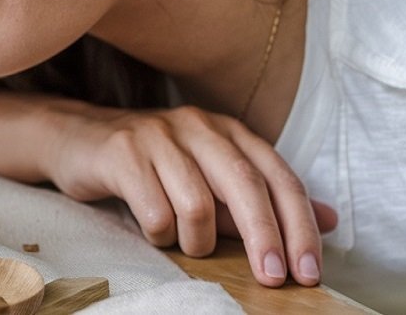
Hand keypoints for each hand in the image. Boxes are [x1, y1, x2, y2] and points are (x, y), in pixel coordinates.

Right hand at [43, 104, 335, 286]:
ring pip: (197, 204)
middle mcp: (196, 125)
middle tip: (270, 279)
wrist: (78, 141)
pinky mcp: (122, 153)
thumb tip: (327, 219)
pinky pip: (154, 211)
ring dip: (196, 241)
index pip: (277, 176)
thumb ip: (262, 199)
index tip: (307, 271)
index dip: (298, 226)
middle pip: (244, 185)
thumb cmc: (152, 166)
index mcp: (227, 130)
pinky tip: (152, 229)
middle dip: (264, 238)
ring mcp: (157, 136)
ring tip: (184, 243)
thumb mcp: (211, 178)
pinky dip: (159, 234)